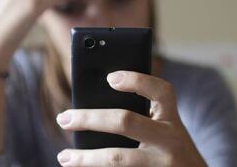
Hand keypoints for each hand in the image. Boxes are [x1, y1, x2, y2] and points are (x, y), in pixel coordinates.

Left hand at [56, 71, 206, 166]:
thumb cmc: (171, 149)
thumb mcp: (166, 129)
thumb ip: (143, 115)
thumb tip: (95, 106)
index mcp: (172, 119)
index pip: (161, 91)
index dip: (137, 80)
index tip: (110, 78)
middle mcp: (170, 140)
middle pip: (126, 122)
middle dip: (90, 119)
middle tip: (64, 118)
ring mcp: (161, 164)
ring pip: (117, 158)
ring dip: (86, 158)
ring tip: (65, 157)